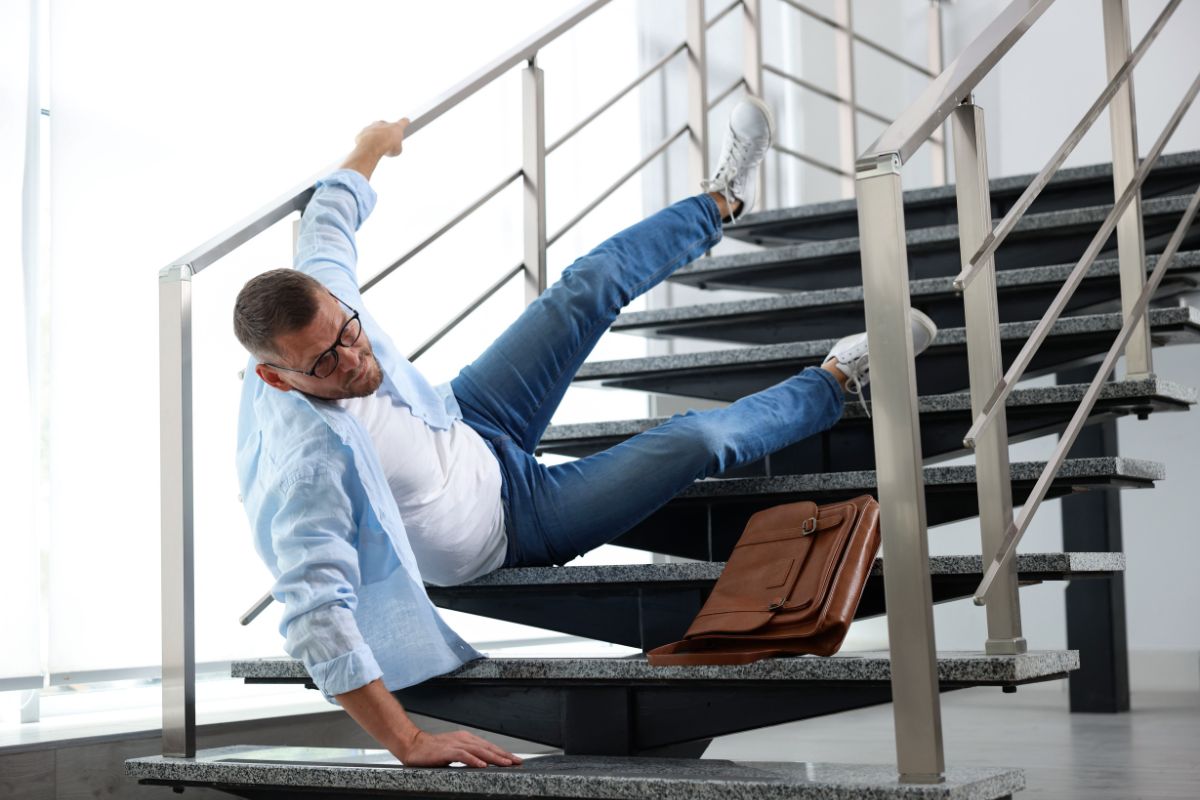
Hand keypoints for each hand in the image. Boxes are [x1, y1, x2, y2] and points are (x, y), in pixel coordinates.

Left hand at [355, 118, 409, 158]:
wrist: (371, 147)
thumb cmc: (386, 148)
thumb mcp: (397, 151)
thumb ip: (396, 147)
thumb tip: (392, 148)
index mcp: (395, 127)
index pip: (403, 122)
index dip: (405, 123)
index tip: (406, 123)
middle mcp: (384, 123)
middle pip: (387, 126)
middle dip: (387, 132)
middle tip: (387, 142)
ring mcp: (372, 126)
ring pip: (375, 130)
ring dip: (376, 137)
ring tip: (377, 148)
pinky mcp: (363, 131)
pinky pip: (365, 136)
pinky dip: (367, 142)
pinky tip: (368, 148)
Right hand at [397, 728, 523, 767]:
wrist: (413, 745)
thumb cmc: (432, 751)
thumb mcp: (454, 752)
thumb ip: (467, 756)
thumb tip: (482, 764)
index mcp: (466, 739)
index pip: (489, 746)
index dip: (503, 753)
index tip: (515, 759)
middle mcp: (463, 739)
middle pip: (488, 747)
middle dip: (504, 755)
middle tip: (517, 761)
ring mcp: (455, 744)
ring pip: (479, 750)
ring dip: (493, 757)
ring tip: (506, 763)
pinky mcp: (446, 751)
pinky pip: (463, 756)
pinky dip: (473, 760)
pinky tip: (482, 765)